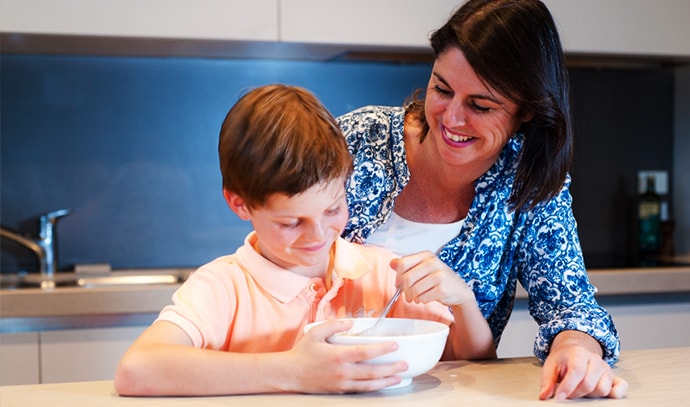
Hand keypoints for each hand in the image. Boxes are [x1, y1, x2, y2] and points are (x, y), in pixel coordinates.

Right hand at [286, 319, 407, 392]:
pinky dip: (372, 387)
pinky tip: (380, 384)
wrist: (289, 374)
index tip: (394, 346)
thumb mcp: (316, 332)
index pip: (366, 352)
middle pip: (372, 372)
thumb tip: (349, 323)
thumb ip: (334, 325)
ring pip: (368, 384)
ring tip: (398, 377)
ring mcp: (341, 383)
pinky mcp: (339, 390)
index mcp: (338, 356)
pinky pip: (359, 390)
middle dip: (390, 368)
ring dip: (385, 381)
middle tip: (403, 364)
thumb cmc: (302, 353)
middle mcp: (342, 372)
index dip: (382, 349)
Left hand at [390, 251, 474, 306]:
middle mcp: (433, 263)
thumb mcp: (424, 268)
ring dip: (413, 297)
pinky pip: (423, 298)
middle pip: (407, 278)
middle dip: (404, 290)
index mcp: (426, 255)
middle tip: (407, 295)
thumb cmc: (439, 279)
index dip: (398, 276)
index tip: (398, 283)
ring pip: (414, 290)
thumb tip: (391, 263)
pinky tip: (426, 298)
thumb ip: (408, 265)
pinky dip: (422, 300)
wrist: (459, 290)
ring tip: (418, 297)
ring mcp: (439, 275)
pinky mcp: (442, 289)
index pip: (403, 263)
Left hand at [539, 330, 627, 399]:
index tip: (559, 397)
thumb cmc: (563, 359)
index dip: (568, 386)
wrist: (576, 349)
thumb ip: (547, 381)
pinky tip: (600, 396)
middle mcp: (595, 360)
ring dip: (589, 395)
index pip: (577, 371)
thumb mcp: (550, 365)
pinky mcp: (613, 377)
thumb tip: (544, 396)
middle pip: (589, 383)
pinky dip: (614, 394)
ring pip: (602, 389)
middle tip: (566, 394)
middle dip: (575, 393)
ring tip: (579, 391)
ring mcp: (606, 369)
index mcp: (578, 353)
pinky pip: (621, 387)